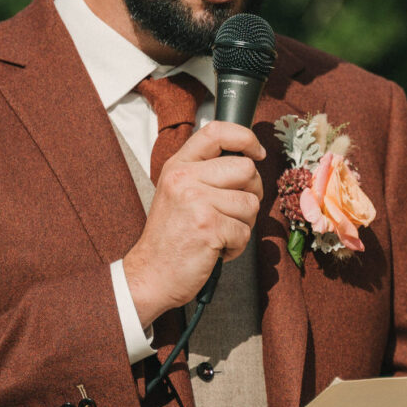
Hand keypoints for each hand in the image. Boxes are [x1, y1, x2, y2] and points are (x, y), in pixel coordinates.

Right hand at [122, 121, 265, 325]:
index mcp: (178, 166)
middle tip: (232, 212)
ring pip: (250, 203)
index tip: (256, 152)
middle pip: (246, 169)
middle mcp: (185, 178)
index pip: (216, 132)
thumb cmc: (170, 237)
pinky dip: (236, 247)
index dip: (245, 137)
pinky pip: (245, 232)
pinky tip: (215, 249)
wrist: (150, 274)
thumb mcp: (178, 192)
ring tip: (218, 234)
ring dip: (242, 225)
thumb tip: (248, 160)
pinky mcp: (209, 227)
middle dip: (251, 193)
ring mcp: (196, 201)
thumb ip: (204, 173)